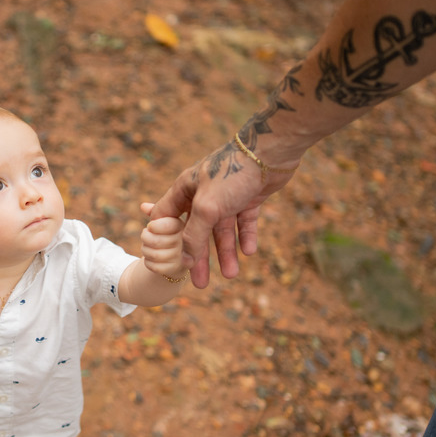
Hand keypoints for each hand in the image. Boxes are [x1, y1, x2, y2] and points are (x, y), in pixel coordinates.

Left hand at [138, 203, 186, 279]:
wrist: (179, 258)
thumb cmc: (170, 234)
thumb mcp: (165, 220)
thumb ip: (156, 212)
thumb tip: (143, 206)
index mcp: (185, 226)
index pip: (167, 225)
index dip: (154, 226)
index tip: (150, 226)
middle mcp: (187, 242)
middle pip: (156, 240)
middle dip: (145, 237)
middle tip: (145, 236)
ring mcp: (183, 258)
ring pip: (153, 254)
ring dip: (145, 250)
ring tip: (146, 247)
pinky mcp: (177, 270)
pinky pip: (153, 266)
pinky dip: (147, 262)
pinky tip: (151, 258)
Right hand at [150, 139, 297, 287]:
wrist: (270, 152)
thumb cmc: (231, 174)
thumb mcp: (207, 208)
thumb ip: (194, 235)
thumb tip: (186, 260)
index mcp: (185, 190)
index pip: (166, 218)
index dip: (165, 241)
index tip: (168, 264)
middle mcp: (203, 194)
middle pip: (197, 231)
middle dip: (200, 257)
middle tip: (200, 283)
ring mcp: (226, 197)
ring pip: (222, 231)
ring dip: (226, 252)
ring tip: (232, 274)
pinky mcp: (248, 198)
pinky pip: (244, 223)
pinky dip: (246, 237)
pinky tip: (249, 252)